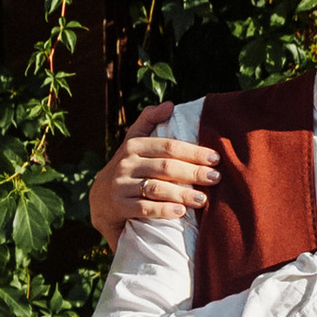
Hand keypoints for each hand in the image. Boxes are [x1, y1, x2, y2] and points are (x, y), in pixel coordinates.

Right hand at [88, 103, 218, 248]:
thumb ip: (149, 120)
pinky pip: (144, 208)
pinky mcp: (118, 206)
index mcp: (133, 145)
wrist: (100, 200)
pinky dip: (163, 210)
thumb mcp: (133, 142)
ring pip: (156, 188)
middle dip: (193, 172)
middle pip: (165, 167)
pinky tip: (181, 212)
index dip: (193, 152)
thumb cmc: (127, 167)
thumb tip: (171, 104)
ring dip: (182, 193)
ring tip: (203, 199)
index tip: (215, 158)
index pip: (168, 146)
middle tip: (215, 178)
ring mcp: (121, 185)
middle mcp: (126, 163)